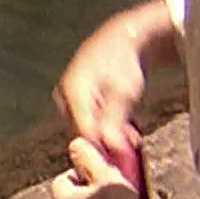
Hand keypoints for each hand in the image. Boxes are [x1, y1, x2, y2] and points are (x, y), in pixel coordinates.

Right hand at [54, 17, 149, 154]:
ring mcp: (73, 97)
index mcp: (72, 92)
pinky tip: (128, 127)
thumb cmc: (125, 61)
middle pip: (85, 131)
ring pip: (91, 126)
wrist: (128, 37)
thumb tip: (111, 151)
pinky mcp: (83, 98)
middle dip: (108, 142)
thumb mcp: (124, 94)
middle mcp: (66, 96)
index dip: (102, 149)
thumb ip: (115, 124)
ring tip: (133, 136)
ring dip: (112, 134)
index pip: (83, 133)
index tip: (121, 161)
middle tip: (131, 147)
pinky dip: (111, 125)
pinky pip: (94, 119)